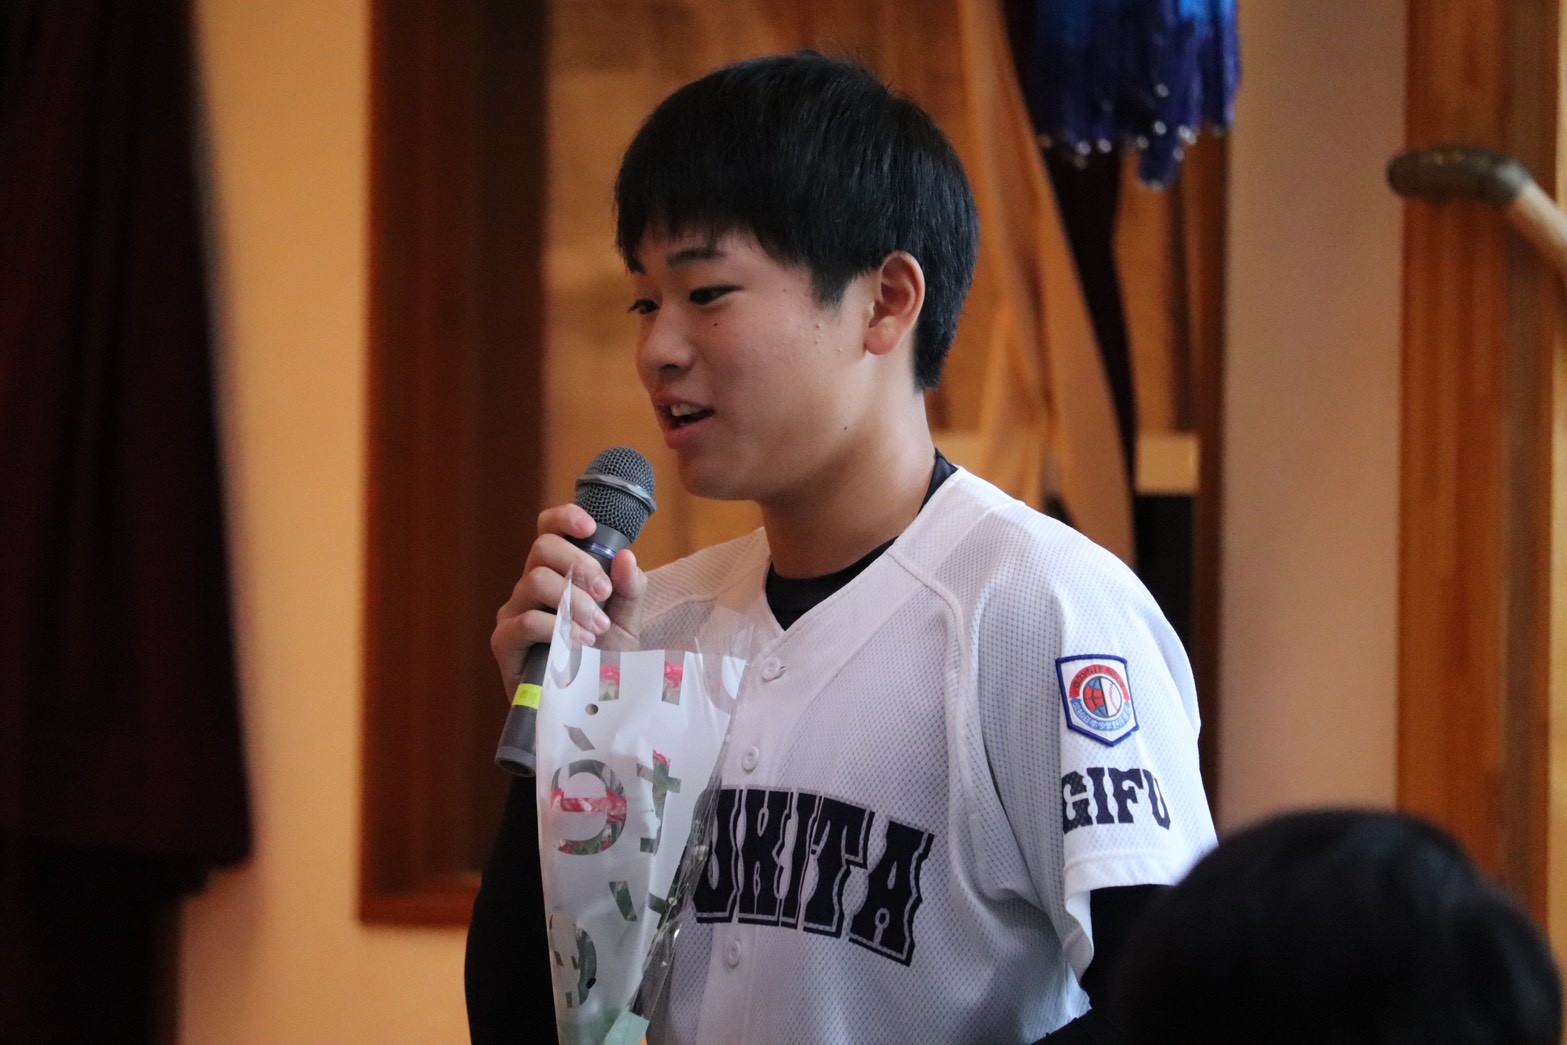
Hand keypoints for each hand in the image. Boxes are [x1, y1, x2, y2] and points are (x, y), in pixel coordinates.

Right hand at [489, 503, 648, 697]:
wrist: (588, 711)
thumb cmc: (604, 664)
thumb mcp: (627, 623)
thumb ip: (630, 590)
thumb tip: (626, 556)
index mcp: (557, 575)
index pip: (548, 531)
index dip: (564, 519)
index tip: (590, 527)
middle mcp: (530, 588)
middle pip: (542, 548)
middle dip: (580, 565)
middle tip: (604, 593)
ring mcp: (514, 613)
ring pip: (534, 580)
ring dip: (573, 601)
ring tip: (597, 628)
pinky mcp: (504, 643)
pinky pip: (525, 621)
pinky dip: (557, 628)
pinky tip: (579, 644)